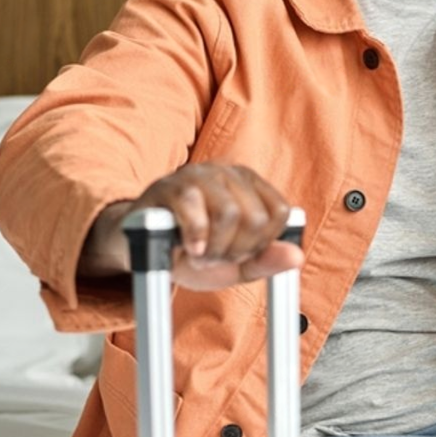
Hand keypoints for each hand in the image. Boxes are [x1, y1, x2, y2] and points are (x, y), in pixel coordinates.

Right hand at [80, 164, 302, 290]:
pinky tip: (188, 249)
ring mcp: (198, 175)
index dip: (262, 243)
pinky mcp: (169, 187)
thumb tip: (296, 256)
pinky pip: (195, 212)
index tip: (240, 253)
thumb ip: (266, 260)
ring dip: (214, 248)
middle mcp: (227, 173)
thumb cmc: (188, 250)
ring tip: (200, 254)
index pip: (280, 212)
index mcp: (250, 185)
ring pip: (230, 213)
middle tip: (214, 256)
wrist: (139, 249)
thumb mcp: (234, 263)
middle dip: (235, 250)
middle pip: (255, 217)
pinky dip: (195, 239)